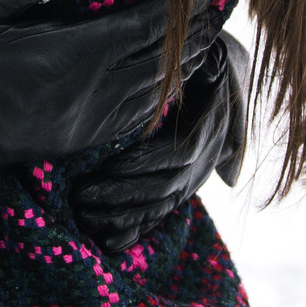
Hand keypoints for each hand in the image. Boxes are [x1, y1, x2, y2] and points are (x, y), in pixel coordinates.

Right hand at [0, 0, 219, 179]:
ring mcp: (86, 118)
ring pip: (152, 92)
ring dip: (180, 67)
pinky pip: (132, 121)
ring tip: (201, 44)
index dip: (176, 10)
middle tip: (213, 14)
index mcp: (71, 50)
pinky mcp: (77, 138)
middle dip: (189, 37)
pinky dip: (157, 100)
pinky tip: (166, 86)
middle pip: (159, 60)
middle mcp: (88, 87)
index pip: (142, 26)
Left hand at [72, 32, 249, 254]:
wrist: (223, 84)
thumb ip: (205, 66)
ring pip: (159, 207)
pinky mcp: (179, 192)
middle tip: (82, 197)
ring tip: (85, 217)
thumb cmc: (205, 68)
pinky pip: (158, 218)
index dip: (143, 164)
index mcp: (208, 131)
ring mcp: (192, 181)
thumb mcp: (211, 62)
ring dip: (123, 216)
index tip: (107, 168)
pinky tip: (108, 245)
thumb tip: (205, 61)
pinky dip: (134, 233)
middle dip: (122, 196)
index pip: (177, 156)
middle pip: (164, 188)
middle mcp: (204, 163)